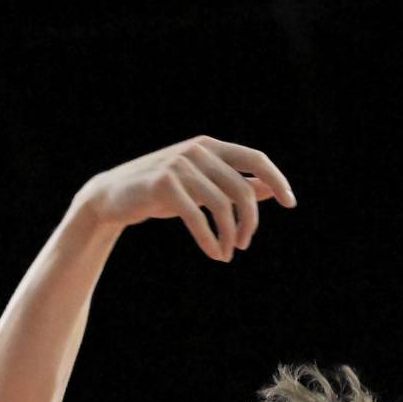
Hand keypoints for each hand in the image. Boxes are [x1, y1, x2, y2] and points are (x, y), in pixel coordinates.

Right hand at [74, 135, 294, 262]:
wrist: (112, 197)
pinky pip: (197, 217)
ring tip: (228, 253)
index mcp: (210, 147)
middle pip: (242, 188)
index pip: (256, 159)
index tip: (289, 203)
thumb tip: (268, 189)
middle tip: (243, 244)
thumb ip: (232, 183)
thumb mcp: (200, 186)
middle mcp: (197, 151)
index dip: (276, 180)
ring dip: (230, 235)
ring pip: (222, 205)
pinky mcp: (163, 185)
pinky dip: (210, 239)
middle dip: (249, 221)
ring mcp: (180, 166)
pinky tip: (215, 254)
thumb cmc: (160, 193)